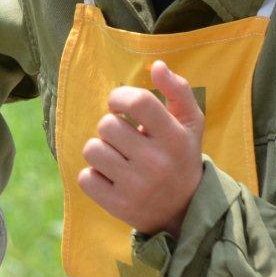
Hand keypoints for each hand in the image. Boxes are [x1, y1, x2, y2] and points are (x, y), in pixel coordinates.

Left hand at [77, 60, 204, 237]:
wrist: (183, 210)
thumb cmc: (181, 155)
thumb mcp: (190, 123)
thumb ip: (178, 90)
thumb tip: (157, 65)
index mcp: (175, 138)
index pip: (138, 101)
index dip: (119, 96)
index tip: (118, 105)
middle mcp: (156, 163)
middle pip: (107, 125)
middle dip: (110, 126)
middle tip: (123, 137)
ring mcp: (136, 187)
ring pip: (92, 150)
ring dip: (99, 149)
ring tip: (116, 156)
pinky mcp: (119, 206)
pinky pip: (85, 178)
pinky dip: (92, 175)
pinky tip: (110, 176)